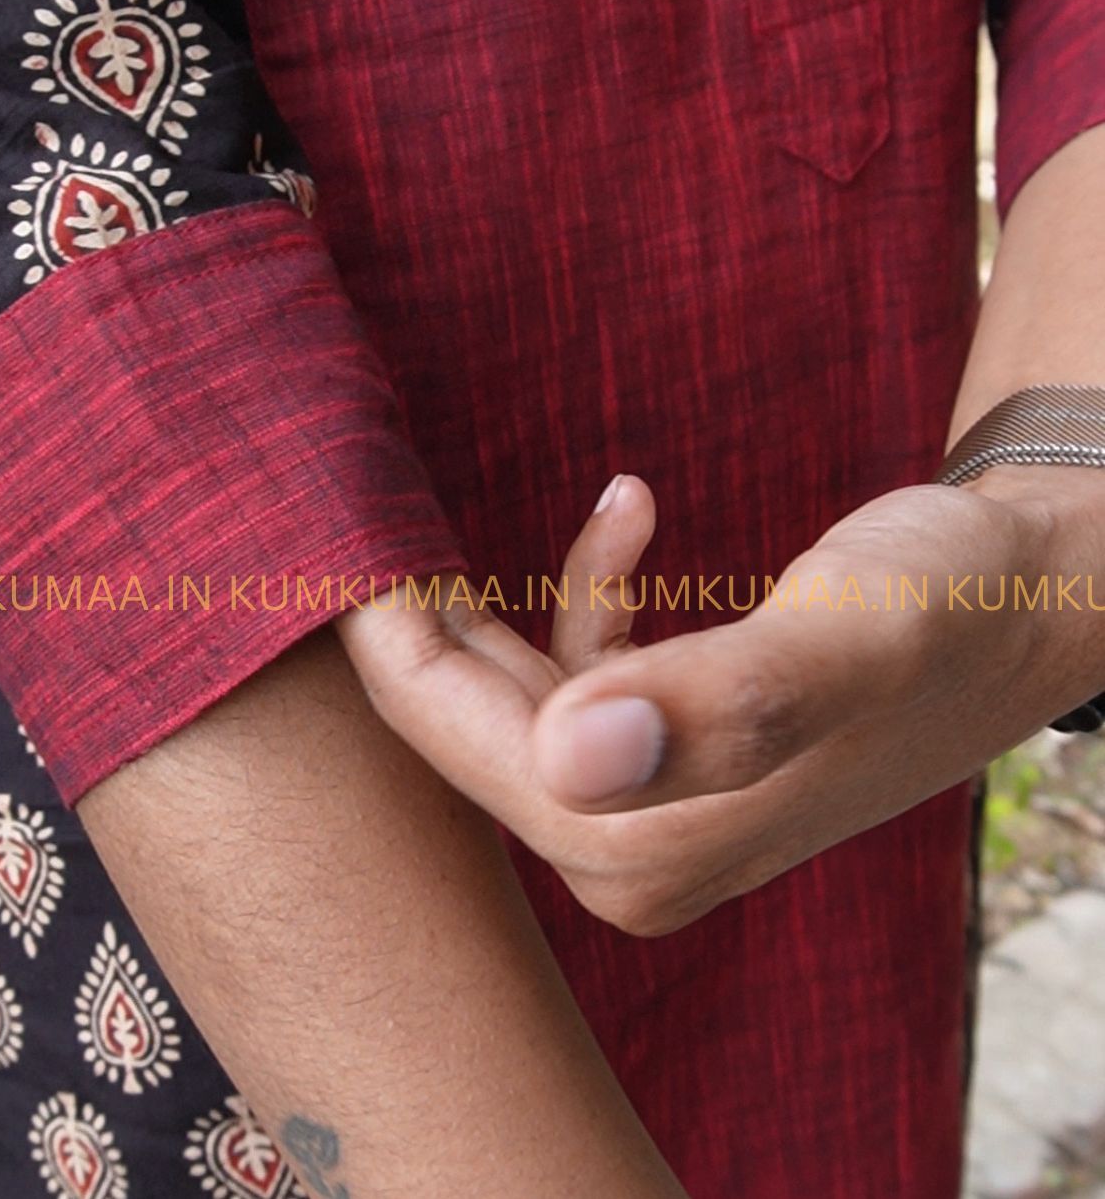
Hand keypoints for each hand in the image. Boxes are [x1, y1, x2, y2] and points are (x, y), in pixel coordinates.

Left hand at [339, 467, 1104, 934]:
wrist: (1027, 599)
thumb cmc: (946, 610)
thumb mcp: (844, 641)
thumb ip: (719, 704)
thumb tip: (573, 754)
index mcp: (647, 846)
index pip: (457, 738)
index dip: (383, 632)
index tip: (323, 532)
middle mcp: (636, 852)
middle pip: (468, 726)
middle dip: (416, 616)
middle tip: (358, 503)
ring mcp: (654, 809)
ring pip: (517, 696)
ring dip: (503, 595)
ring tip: (481, 498)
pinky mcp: (678, 757)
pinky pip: (589, 675)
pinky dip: (595, 593)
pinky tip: (634, 506)